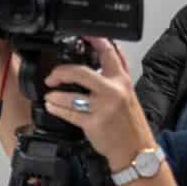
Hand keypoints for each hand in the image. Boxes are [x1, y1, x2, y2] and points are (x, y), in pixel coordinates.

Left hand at [42, 38, 152, 168]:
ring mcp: (103, 107)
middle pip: (81, 72)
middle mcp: (113, 91)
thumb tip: (108, 52)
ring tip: (50, 96)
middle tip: (53, 76)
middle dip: (61, 72)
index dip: (95, 40)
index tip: (83, 35)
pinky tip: (52, 106)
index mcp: (122, 81)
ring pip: (70, 95)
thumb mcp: (128, 93)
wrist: (136, 151)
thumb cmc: (130, 124)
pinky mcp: (93, 123)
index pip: (109, 53)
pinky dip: (56, 108)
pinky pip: (68, 113)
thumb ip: (116, 74)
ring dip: (54, 95)